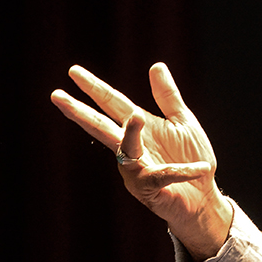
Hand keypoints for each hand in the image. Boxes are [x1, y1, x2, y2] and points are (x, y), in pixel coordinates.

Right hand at [51, 63, 232, 260]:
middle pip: (102, 127)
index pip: (113, 104)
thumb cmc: (192, 159)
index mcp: (139, 128)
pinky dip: (184, 171)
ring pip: (127, 150)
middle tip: (56, 96)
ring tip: (137, 115)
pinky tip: (201, 168)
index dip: (94, 88)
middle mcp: (131, 148)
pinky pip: (164, 175)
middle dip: (80, 112)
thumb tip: (156, 65)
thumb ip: (168, 97)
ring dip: (131, 134)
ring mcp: (137, 170)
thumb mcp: (183, 122)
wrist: (204, 196)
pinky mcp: (151, 190)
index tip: (73, 72)